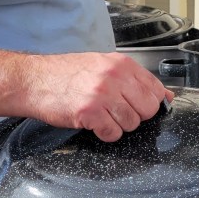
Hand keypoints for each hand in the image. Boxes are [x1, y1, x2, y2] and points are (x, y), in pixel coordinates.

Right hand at [26, 51, 172, 141]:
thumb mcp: (103, 65)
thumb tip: (165, 96)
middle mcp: (115, 76)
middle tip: (117, 112)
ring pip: (132, 123)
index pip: (156, 88)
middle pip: (148, 108)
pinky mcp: (90, 112)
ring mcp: (103, 94)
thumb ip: (133, 79)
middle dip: (136, 115)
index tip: (139, 105)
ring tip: (102, 115)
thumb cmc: (65, 73)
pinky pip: (113, 133)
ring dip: (118, 125)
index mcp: (121, 63)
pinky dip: (105, 133)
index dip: (150, 102)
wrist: (33, 80)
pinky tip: (94, 123)